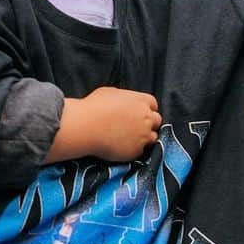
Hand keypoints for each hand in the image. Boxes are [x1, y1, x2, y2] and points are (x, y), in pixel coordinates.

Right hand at [46, 87, 160, 162]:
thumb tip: (124, 103)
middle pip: (156, 121)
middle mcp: (146, 117)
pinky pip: (141, 151)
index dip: (146, 109)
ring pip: (152, 137)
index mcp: (141, 101)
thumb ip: (124, 98)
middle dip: (149, 123)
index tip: (139, 114)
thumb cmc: (93, 107)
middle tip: (136, 127)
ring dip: (144, 138)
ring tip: (130, 139)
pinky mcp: (137, 150)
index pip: (153, 104)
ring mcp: (143, 134)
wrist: (86, 127)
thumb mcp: (111, 93)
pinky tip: (123, 147)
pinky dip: (134, 149)